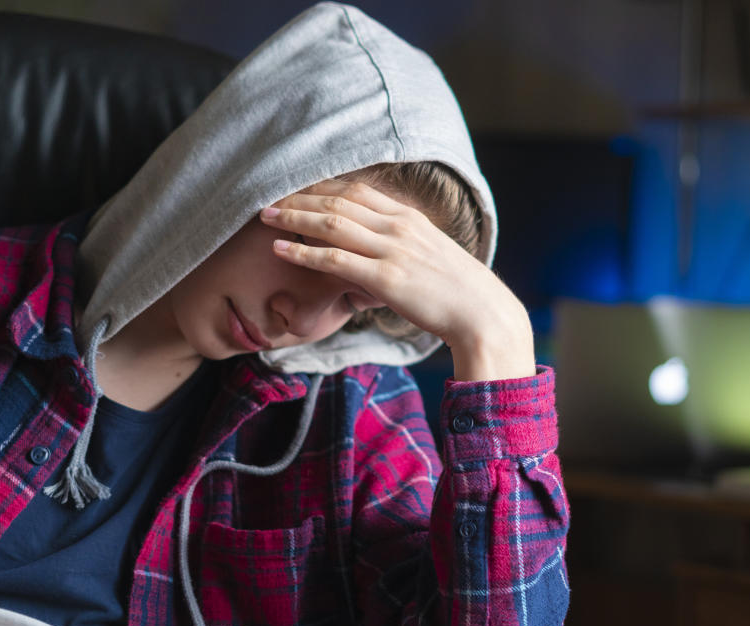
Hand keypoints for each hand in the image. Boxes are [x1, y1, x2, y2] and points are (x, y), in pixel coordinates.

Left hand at [260, 180, 534, 380]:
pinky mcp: (386, 279)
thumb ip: (404, 247)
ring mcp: (392, 250)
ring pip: (332, 223)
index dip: (323, 186)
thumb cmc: (460, 292)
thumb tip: (382, 254)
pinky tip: (280, 248)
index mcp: (410, 218)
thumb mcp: (431, 257)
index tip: (297, 187)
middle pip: (339, 200)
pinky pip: (335, 259)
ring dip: (294, 216)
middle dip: (300, 196)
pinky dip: (303, 251)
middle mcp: (399, 226)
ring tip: (264, 215)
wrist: (484, 315)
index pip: (358, 190)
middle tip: (268, 195)